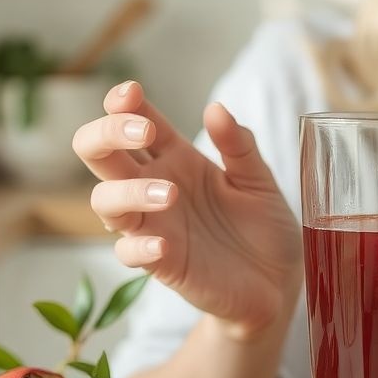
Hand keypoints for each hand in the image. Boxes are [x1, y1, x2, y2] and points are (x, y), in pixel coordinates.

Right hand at [72, 80, 302, 338]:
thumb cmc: (263, 227)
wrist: (277, 284)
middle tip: (144, 133)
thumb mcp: (259, 180)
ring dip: (128, 192)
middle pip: (100, 154)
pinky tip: (164, 245)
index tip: (131, 93)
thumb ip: (238, 146)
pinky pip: (129, 253)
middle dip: (108, 134)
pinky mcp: (161, 264)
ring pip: (105, 201)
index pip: (134, 121)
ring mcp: (153, 225)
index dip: (122, 103)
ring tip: (169, 193)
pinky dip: (140, 247)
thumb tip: (215, 109)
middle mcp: (154, 186)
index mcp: (176, 158)